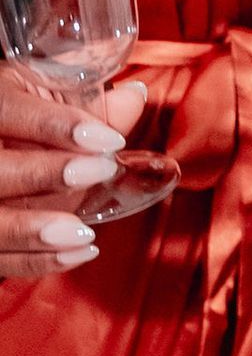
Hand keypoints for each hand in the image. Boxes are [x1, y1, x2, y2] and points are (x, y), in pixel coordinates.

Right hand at [0, 67, 145, 279]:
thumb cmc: (25, 114)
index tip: (108, 140)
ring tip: (84, 233)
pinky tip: (78, 253)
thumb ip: (87, 101)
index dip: (56, 125)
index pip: (8, 111)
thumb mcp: (46, 94)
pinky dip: (35, 261)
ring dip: (35, 231)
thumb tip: (135, 97)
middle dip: (46, 174)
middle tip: (101, 171)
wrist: (4, 141)